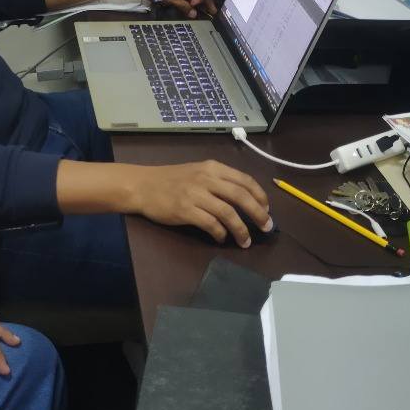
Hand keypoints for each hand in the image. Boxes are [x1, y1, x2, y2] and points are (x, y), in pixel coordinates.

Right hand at [131, 161, 270, 246]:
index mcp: (213, 168)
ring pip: (228, 213)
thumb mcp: (197, 172)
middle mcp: (206, 179)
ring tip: (245, 242)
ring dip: (241, 229)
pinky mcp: (185, 210)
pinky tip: (222, 238)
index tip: (267, 209)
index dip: (260, 196)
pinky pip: (210, 224)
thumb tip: (245, 200)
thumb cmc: (171, 180)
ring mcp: (195, 194)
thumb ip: (218, 181)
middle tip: (267, 228)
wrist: (142, 185)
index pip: (245, 180)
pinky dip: (220, 233)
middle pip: (241, 196)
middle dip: (258, 214)